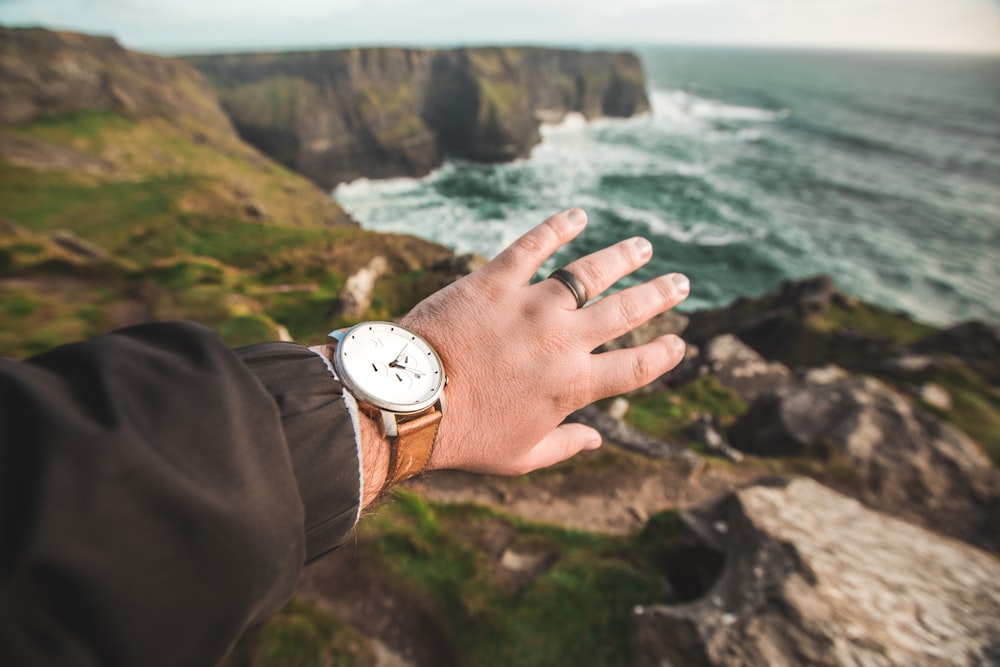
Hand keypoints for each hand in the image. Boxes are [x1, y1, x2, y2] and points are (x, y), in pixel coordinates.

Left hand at [401, 207, 689, 475]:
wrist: (408, 403)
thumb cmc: (463, 436)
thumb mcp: (520, 458)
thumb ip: (564, 446)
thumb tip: (597, 440)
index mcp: (573, 386)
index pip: (636, 367)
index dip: (664, 355)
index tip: (678, 343)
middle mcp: (562, 341)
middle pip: (626, 312)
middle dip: (659, 297)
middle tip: (680, 283)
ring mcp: (530, 307)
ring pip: (590, 273)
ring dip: (622, 258)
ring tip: (642, 248)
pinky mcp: (495, 282)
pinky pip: (533, 246)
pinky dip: (557, 227)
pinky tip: (576, 216)